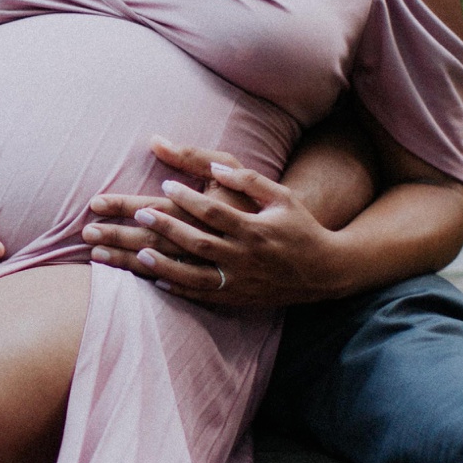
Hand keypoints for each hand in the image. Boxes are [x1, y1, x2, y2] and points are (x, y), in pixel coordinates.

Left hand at [81, 136, 341, 308]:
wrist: (325, 271)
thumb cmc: (300, 227)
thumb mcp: (281, 197)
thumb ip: (248, 180)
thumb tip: (215, 165)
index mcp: (255, 229)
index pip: (215, 211)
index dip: (189, 198)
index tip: (166, 184)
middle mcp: (245, 256)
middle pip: (198, 242)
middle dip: (166, 227)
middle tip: (140, 213)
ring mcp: (239, 280)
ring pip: (194, 274)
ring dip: (164, 263)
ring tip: (138, 251)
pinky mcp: (236, 297)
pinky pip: (202, 294)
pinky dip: (177, 288)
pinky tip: (154, 279)